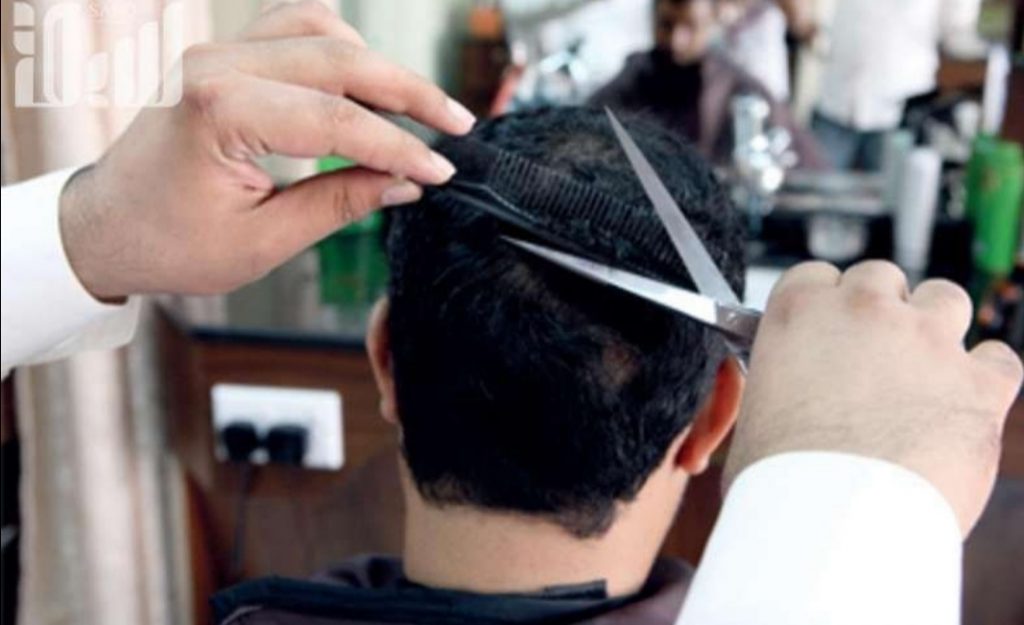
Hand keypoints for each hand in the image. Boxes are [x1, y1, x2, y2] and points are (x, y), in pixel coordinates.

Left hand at [60, 1, 474, 299]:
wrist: (105, 228)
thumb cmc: (168, 242)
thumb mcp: (263, 240)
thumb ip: (339, 202)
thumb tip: (404, 183)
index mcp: (218, 111)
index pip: (337, 119)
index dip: (399, 146)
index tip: (439, 172)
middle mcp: (214, 65)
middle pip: (339, 58)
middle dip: (407, 92)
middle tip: (455, 124)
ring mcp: (215, 52)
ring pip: (318, 26)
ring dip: (373, 63)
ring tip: (412, 108)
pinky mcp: (221, 56)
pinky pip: (290, 27)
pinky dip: (336, 47)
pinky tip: (362, 80)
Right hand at [725, 261, 1022, 534]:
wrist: (835, 520)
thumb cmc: (782, 481)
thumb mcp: (752, 417)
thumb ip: (773, 388)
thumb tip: (782, 398)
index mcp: (799, 313)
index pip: (815, 276)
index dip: (823, 303)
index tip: (826, 329)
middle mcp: (864, 311)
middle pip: (881, 278)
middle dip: (879, 310)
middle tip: (872, 358)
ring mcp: (927, 340)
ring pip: (945, 298)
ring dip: (935, 326)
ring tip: (923, 372)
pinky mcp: (979, 382)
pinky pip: (999, 358)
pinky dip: (986, 377)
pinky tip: (963, 404)